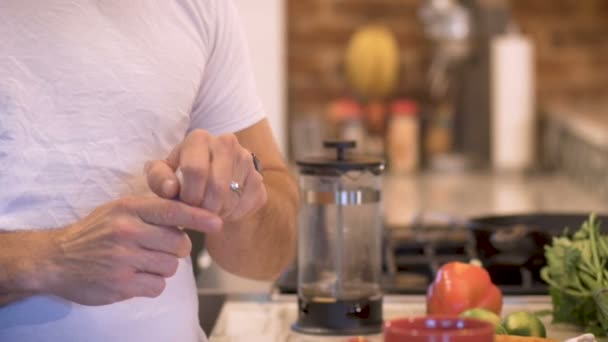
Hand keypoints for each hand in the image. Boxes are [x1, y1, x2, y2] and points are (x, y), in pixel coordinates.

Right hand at [43, 196, 220, 305]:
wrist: (55, 259)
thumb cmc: (95, 232)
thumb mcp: (120, 210)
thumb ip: (152, 211)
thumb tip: (191, 216)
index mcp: (129, 208)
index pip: (173, 210)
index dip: (199, 217)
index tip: (217, 223)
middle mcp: (127, 231)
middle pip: (179, 243)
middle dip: (176, 248)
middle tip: (158, 248)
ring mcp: (123, 258)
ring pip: (171, 266)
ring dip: (163, 267)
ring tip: (142, 262)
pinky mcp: (121, 284)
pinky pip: (158, 286)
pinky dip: (152, 284)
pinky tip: (135, 277)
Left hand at [145, 129, 266, 222]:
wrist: (209, 181)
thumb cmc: (180, 178)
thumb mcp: (162, 176)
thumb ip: (159, 179)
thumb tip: (170, 189)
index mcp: (199, 138)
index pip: (195, 170)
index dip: (188, 194)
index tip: (184, 203)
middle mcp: (226, 142)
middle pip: (217, 186)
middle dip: (204, 207)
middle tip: (196, 213)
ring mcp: (246, 159)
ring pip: (232, 198)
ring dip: (217, 212)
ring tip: (208, 210)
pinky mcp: (258, 179)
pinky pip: (246, 204)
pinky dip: (233, 214)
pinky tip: (223, 209)